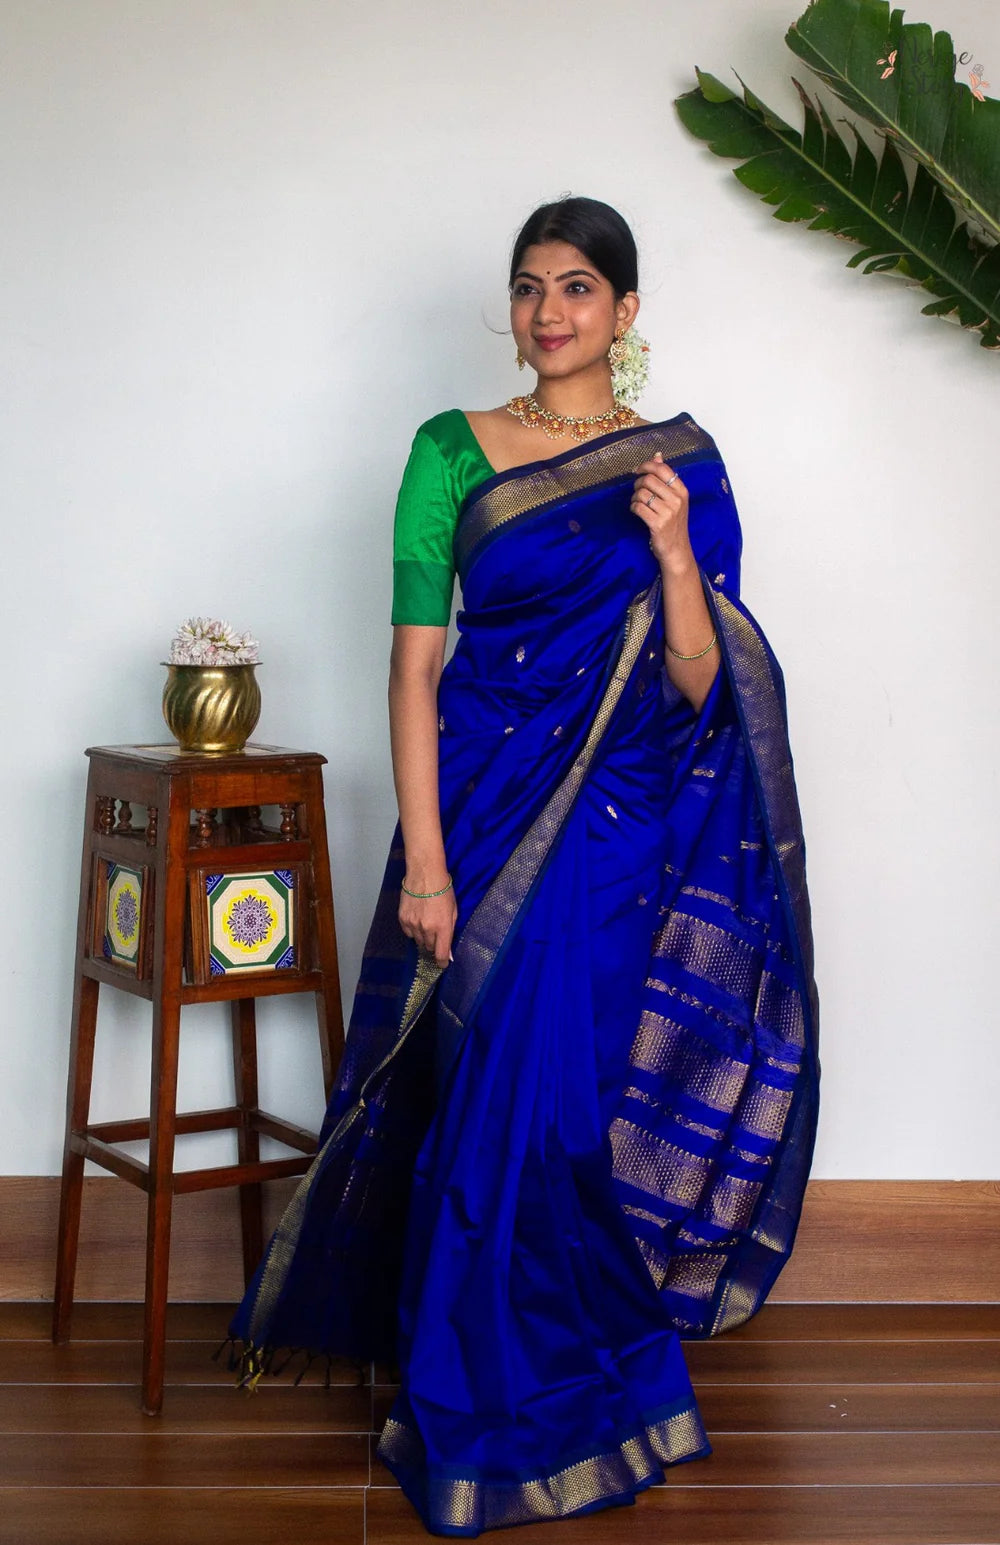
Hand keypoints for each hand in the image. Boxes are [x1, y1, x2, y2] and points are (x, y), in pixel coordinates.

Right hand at [399, 881, 457, 968]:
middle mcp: (426, 929)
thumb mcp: (453, 911)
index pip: (441, 954)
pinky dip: (413, 930)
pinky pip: (408, 933)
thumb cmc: (443, 890)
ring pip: (418, 941)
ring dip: (424, 937)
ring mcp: (413, 924)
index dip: (442, 962)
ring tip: (427, 922)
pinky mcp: (402, 919)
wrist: (424, 874)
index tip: (443, 964)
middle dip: (434, 944)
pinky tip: (417, 918)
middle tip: (436, 932)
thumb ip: (450, 931)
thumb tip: (448, 952)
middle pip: (430, 948)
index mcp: (442, 927)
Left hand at [630, 451, 693, 571]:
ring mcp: (668, 512)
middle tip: (636, 491)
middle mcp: (677, 500)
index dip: (646, 466)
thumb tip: (657, 455)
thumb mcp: (675, 499)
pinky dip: (633, 508)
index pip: (662, 469)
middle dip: (637, 483)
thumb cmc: (673, 523)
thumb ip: (665, 477)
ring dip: (634, 498)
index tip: (637, 470)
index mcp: (682, 491)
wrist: (677, 550)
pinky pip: (637, 508)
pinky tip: (636, 511)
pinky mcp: (657, 524)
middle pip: (648, 480)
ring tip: (637, 503)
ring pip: (641, 494)